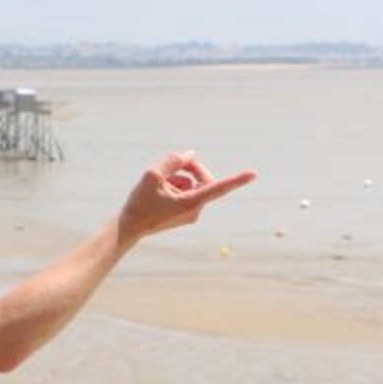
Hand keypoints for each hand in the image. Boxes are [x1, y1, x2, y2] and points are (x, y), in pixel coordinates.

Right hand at [117, 151, 255, 241]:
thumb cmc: (138, 203)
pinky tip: (159, 192)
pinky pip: (188, 192)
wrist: (129, 228)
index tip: (253, 174)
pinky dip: (176, 186)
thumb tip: (191, 154)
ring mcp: (191, 213)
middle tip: (175, 161)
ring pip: (193, 185)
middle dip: (191, 168)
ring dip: (178, 177)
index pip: (218, 188)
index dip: (236, 180)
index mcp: (190, 203)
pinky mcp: (185, 214)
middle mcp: (195, 210)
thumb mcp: (152, 176)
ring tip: (158, 184)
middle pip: (204, 180)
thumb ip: (173, 161)